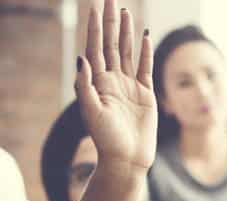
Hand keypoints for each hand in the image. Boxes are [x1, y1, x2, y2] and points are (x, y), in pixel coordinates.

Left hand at [76, 0, 156, 172]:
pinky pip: (145, 66)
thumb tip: (81, 57)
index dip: (95, 27)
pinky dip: (145, 51)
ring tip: (125, 11)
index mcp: (97, 83)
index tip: (95, 7)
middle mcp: (111, 80)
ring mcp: (129, 85)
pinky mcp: (144, 93)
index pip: (95, 48)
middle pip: (110, 44)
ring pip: (126, 51)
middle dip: (110, 21)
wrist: (126, 160)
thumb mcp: (91, 112)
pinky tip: (144, 35)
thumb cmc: (105, 140)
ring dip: (126, 31)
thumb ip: (85, 85)